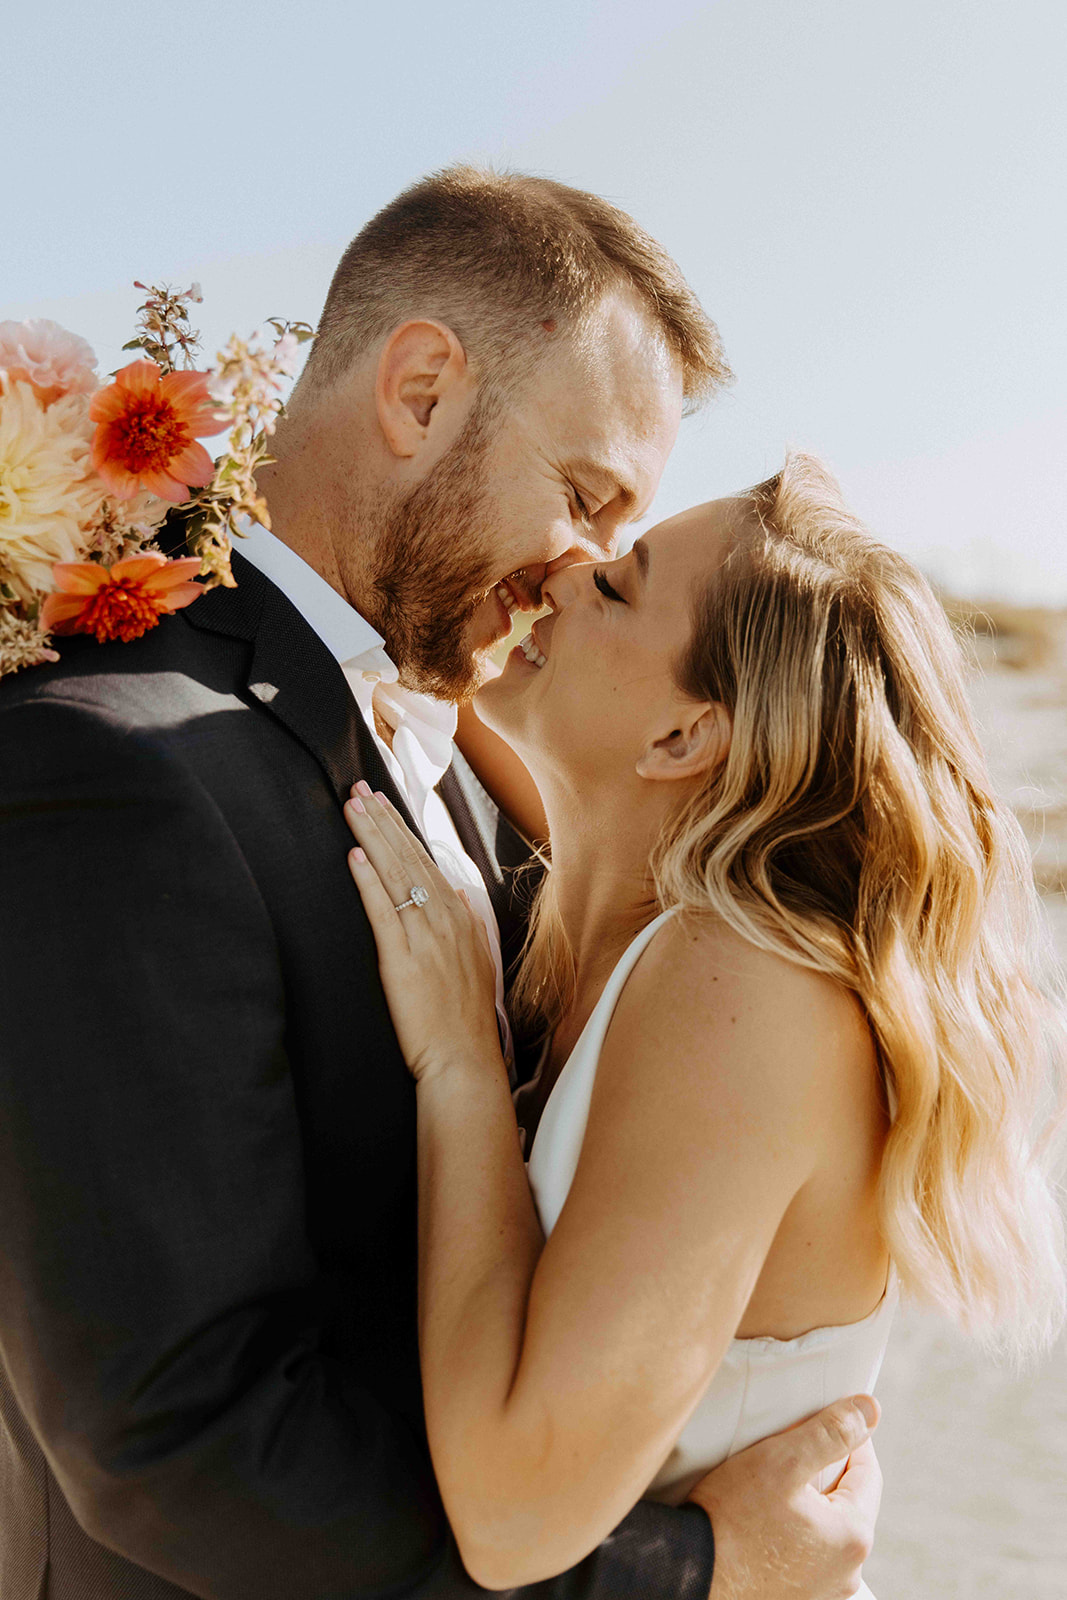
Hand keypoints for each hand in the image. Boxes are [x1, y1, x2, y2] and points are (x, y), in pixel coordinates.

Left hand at [344, 783, 502, 1082]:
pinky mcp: (402, 960)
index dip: (401, 829)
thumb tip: (453, 892)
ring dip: (372, 838)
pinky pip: (384, 911)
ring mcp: (425, 938)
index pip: (426, 860)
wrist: (463, 1059)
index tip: (382, 802)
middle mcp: (445, 920)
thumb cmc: (464, 1018)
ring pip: (396, 875)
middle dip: (382, 820)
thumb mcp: (475, 961)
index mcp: (460, 918)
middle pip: (409, 858)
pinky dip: (368, 881)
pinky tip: (355, 857)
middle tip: (358, 789)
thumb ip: (464, 922)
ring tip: (352, 808)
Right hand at [687, 1395, 881, 1599]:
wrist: (690, 1572)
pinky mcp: (799, 1597)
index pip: (868, 1472)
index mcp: (853, 1537)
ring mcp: (824, 1590)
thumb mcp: (782, 1460)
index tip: (822, 1420)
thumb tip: (869, 1410)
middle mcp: (847, 1572)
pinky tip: (766, 1519)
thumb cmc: (731, 1518)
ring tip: (774, 1485)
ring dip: (811, 1502)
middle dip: (826, 1471)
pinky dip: (796, 1530)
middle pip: (848, 1501)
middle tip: (789, 1451)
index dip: (848, 1437)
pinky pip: (810, 1552)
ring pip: (828, 1527)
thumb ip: (831, 1432)